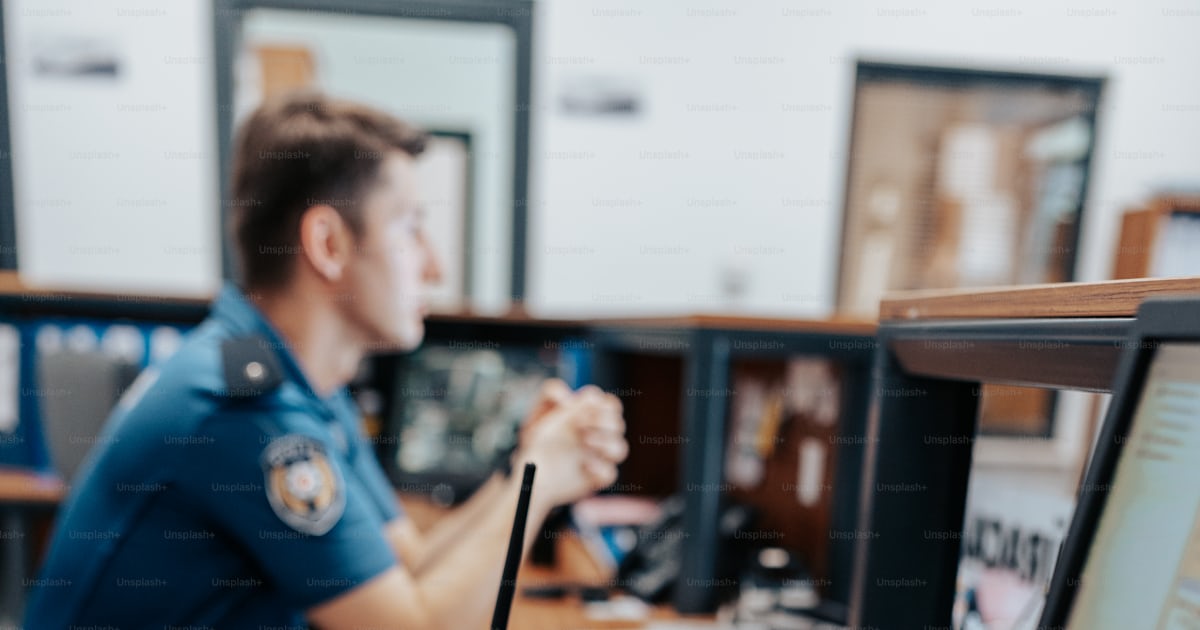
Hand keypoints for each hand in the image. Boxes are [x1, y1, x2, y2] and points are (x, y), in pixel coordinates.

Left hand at [515, 384, 628, 506]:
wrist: (530, 468)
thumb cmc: (537, 437)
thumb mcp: (538, 410)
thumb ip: (551, 391)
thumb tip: (569, 397)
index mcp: (591, 417)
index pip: (611, 405)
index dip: (601, 405)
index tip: (580, 410)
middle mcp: (599, 436)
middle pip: (619, 424)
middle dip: (602, 422)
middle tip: (579, 425)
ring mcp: (598, 458)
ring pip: (620, 449)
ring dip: (605, 443)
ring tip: (584, 442)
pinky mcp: (595, 478)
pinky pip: (610, 473)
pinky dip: (600, 468)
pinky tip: (583, 464)